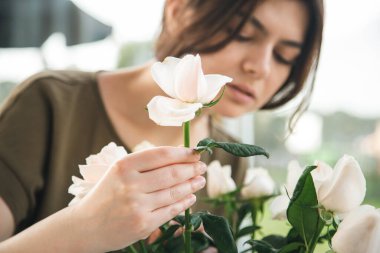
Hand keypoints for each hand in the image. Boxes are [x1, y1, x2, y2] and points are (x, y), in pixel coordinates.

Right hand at [70, 146, 205, 251]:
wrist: (85, 227)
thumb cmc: (106, 195)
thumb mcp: (118, 172)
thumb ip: (144, 163)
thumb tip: (178, 154)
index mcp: (123, 166)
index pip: (161, 155)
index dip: (183, 152)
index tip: (195, 152)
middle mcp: (130, 184)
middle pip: (171, 173)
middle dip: (191, 168)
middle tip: (202, 166)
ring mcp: (137, 206)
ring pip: (174, 192)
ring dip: (192, 185)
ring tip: (200, 180)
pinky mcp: (142, 224)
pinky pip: (171, 211)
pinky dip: (184, 203)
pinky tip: (191, 197)